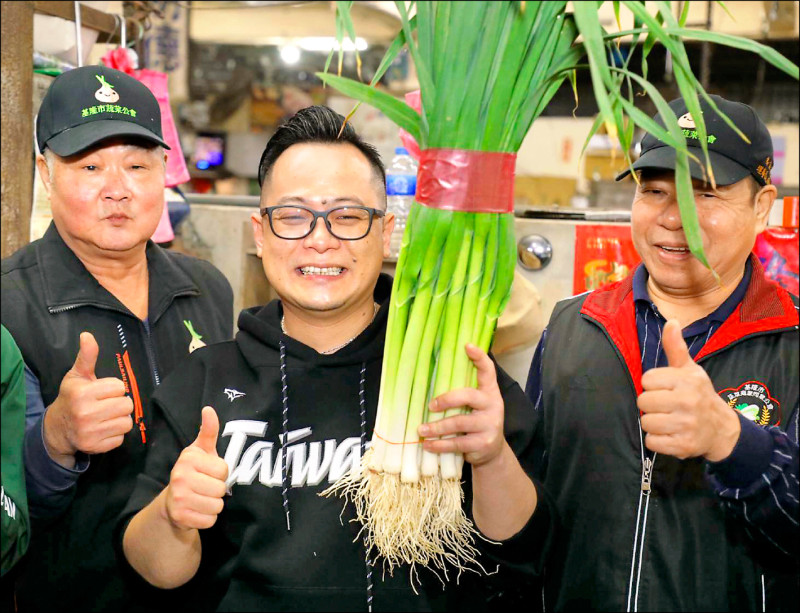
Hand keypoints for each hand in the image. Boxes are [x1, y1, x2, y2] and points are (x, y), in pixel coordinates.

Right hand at [44, 332, 133, 462]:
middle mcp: (86, 414)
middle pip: (127, 405)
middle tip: (106, 404)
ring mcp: (90, 433)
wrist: (57, 428)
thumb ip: (87, 356)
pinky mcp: (96, 447)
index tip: (102, 391)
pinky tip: (103, 429)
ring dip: (120, 419)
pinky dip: (115, 434)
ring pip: (127, 422)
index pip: (119, 387)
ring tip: (106, 416)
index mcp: (82, 394)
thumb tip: (87, 335)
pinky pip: (121, 438)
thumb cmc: (72, 397)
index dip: (113, 389)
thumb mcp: (77, 376)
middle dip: (120, 403)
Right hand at [165, 407, 228, 530]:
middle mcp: (180, 476)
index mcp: (188, 458)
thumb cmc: (194, 472)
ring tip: (201, 499)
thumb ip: (208, 431)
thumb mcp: (201, 450)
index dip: (220, 474)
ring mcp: (179, 497)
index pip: (224, 470)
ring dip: (213, 505)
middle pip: (221, 489)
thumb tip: (209, 409)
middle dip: (217, 490)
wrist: (173, 502)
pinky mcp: (180, 517)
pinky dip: (207, 518)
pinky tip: (197, 511)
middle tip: (205, 487)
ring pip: (217, 506)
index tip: (208, 473)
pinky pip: (210, 520)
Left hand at [417, 344, 505, 467]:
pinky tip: (428, 445)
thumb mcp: (476, 405)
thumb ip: (464, 393)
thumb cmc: (477, 422)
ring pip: (459, 422)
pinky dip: (439, 445)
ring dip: (437, 427)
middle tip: (430, 405)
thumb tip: (430, 377)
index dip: (479, 357)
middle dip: (446, 400)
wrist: (493, 452)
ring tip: (421, 429)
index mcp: (490, 392)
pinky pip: (457, 443)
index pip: (488, 371)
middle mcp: (493, 405)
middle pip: (468, 396)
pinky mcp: (483, 443)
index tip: (467, 345)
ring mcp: (490, 425)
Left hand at [638, 319, 740, 460]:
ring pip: (646, 422)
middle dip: (651, 405)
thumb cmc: (698, 395)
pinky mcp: (683, 446)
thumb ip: (675, 347)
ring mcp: (686, 425)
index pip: (647, 380)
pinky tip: (670, 434)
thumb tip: (671, 322)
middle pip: (643, 401)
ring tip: (668, 420)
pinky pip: (652, 442)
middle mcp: (688, 401)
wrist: (721, 429)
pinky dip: (657, 440)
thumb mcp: (689, 369)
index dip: (652, 385)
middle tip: (666, 406)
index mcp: (686, 380)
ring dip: (653, 423)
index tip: (665, 389)